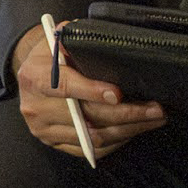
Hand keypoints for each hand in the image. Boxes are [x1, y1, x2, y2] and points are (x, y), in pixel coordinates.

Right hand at [12, 18, 164, 154]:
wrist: (31, 74)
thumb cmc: (52, 53)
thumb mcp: (60, 38)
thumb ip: (79, 41)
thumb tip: (112, 45)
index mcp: (34, 77)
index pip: (64, 87)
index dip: (92, 91)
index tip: (119, 94)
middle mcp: (35, 107)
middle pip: (87, 117)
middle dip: (127, 114)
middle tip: (156, 109)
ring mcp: (43, 129)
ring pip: (93, 137)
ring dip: (129, 130)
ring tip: (153, 120)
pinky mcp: (53, 143)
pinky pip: (90, 149)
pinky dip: (116, 142)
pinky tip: (134, 130)